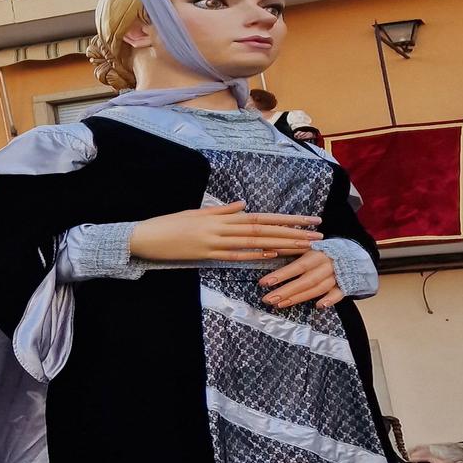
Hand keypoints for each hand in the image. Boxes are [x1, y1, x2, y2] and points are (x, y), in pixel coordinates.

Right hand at [127, 203, 319, 263]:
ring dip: (281, 244)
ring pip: (255, 242)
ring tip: (304, 246)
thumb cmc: (170, 224)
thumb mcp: (198, 212)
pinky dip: (254, 256)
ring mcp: (214, 241)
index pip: (262, 216)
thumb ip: (223, 210)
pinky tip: (272, 257)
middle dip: (293, 232)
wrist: (145, 236)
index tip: (309, 220)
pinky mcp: (205, 255)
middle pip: (264, 229)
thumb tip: (244, 206)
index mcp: (222, 215)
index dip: (287, 219)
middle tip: (318, 234)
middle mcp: (222, 226)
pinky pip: (234, 255)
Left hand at [257, 249, 343, 309]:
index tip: (263, 283)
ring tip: (279, 304)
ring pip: (318, 289)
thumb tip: (267, 250)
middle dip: (286, 291)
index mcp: (317, 254)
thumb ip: (289, 249)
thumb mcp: (306, 246)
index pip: (297, 266)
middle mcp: (327, 266)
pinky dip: (330, 300)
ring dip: (299, 298)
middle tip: (267, 299)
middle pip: (306, 281)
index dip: (281, 275)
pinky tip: (319, 306)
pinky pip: (338, 294)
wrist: (351, 253)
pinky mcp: (344, 286)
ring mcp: (336, 277)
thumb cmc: (322, 250)